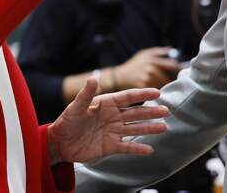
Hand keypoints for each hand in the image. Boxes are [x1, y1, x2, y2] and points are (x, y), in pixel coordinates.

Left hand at [48, 77, 168, 163]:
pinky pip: (127, 147)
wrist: (60, 143)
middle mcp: (113, 117)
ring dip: (149, 128)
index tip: (157, 92)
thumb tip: (93, 77)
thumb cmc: (67, 122)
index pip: (127, 97)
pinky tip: (149, 149)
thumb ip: (86, 95)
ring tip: (164, 127)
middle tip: (166, 110)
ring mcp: (113, 131)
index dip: (142, 94)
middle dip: (151, 112)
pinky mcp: (111, 146)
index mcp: (106, 104)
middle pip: (136, 113)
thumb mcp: (75, 107)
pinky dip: (138, 149)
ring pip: (135, 129)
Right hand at [114, 47, 181, 89]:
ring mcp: (147, 79)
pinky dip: (160, 92)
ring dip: (168, 87)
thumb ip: (159, 51)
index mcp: (152, 59)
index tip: (183, 73)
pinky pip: (156, 91)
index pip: (172, 65)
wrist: (119, 76)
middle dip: (174, 81)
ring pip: (164, 85)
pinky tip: (160, 94)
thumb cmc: (133, 65)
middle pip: (169, 77)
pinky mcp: (143, 88)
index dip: (179, 69)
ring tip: (171, 89)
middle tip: (178, 84)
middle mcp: (150, 68)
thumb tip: (172, 50)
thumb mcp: (144, 54)